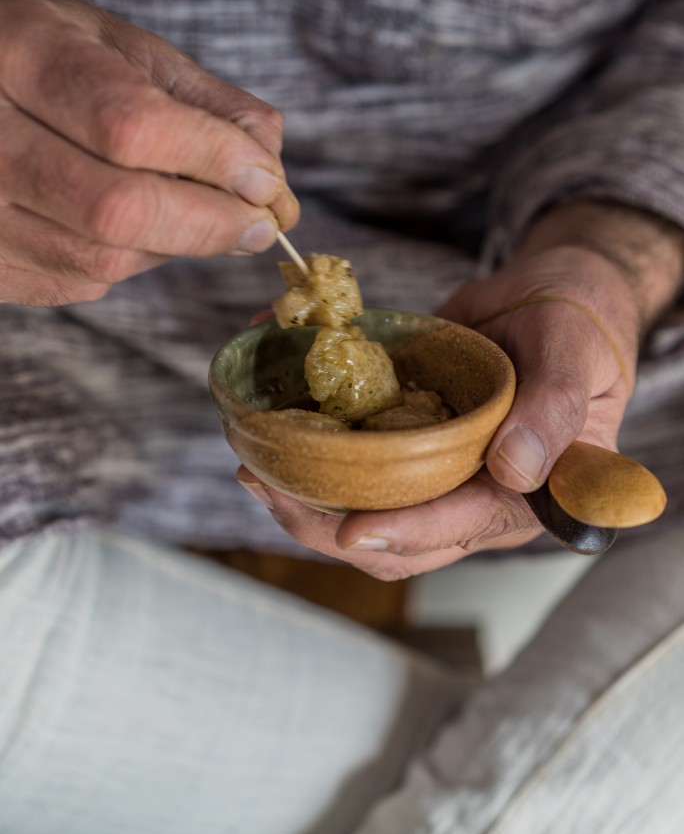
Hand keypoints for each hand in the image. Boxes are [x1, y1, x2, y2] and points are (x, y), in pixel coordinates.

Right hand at [0, 0, 297, 305]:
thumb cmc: (51, 61)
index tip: (267, 181)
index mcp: (22, 55)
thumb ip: (207, 105)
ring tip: (187, 210)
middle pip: (117, 209)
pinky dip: (127, 259)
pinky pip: (79, 281)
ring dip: (173, 244)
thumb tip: (274, 184)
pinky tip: (123, 223)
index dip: (214, 160)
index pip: (132, 126)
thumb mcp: (123, 49)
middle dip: (210, 223)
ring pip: (103, 258)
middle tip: (258, 223)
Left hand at [237, 202, 683, 579]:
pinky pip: (358, 465)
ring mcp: (437, 473)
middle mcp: (475, 496)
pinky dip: (311, 451)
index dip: (407, 532)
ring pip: (365, 511)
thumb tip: (516, 469)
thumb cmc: (577, 323)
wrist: (551, 293)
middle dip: (325, 524)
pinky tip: (270, 424)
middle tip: (266, 481)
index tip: (351, 528)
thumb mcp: (575, 354)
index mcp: (525, 493)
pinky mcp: (408, 446)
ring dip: (305, 498)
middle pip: (397, 540)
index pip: (462, 525)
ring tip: (253, 463)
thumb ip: (553, 409)